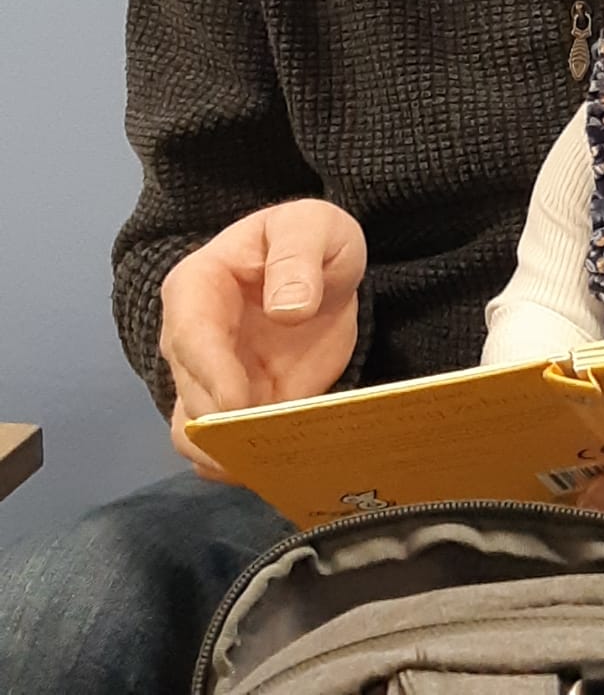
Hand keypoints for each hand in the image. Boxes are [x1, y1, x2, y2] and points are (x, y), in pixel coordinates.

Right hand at [161, 200, 366, 476]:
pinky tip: (279, 468)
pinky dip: (248, 464)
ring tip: (269, 467)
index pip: (190, 336)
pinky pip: (227, 449)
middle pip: (190, 397)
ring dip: (227, 457)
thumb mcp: (312, 226)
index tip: (239, 407)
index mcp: (196, 287)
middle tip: (269, 446)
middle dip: (223, 428)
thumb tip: (288, 309)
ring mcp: (210, 380)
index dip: (211, 375)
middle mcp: (189, 341)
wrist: (323, 267)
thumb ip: (297, 257)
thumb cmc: (307, 237)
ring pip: (196, 436)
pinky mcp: (239, 409)